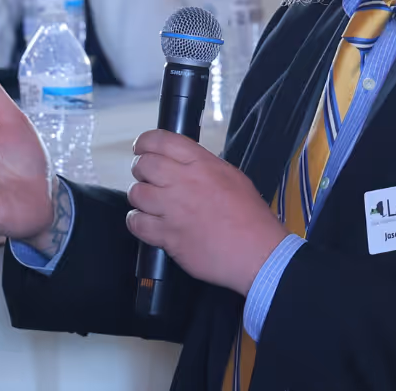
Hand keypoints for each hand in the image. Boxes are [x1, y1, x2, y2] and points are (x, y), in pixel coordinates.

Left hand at [126, 130, 288, 297]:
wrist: (258, 253)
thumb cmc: (250, 216)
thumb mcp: (232, 176)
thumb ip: (204, 166)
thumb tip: (182, 164)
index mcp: (201, 163)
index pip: (161, 140)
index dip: (145, 142)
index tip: (141, 148)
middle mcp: (183, 182)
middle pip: (144, 165)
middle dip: (141, 169)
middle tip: (147, 178)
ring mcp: (173, 209)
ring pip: (137, 193)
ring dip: (140, 197)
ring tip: (150, 203)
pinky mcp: (168, 236)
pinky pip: (137, 223)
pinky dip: (137, 221)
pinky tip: (146, 222)